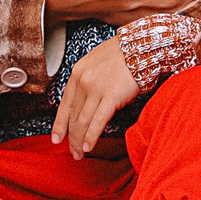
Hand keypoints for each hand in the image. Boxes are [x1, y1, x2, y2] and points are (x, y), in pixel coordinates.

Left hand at [53, 39, 138, 158]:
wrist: (143, 45)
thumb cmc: (125, 53)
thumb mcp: (98, 62)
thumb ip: (90, 79)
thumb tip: (88, 100)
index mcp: (77, 72)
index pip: (65, 103)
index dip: (60, 123)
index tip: (57, 138)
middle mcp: (83, 80)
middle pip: (73, 115)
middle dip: (71, 137)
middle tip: (73, 152)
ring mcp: (95, 88)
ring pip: (82, 121)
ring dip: (80, 140)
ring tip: (80, 154)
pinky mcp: (110, 96)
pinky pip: (97, 121)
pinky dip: (91, 136)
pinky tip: (88, 147)